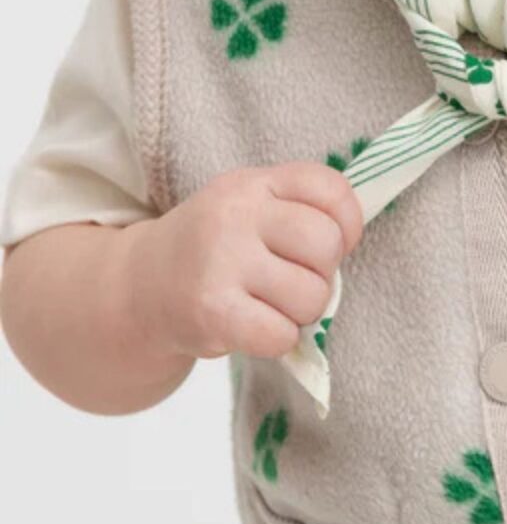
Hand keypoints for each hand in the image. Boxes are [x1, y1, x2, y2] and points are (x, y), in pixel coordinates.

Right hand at [122, 161, 365, 363]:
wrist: (138, 290)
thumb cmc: (215, 251)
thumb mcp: (251, 209)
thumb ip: (301, 210)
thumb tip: (352, 238)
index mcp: (253, 183)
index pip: (333, 191)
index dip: (347, 225)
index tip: (325, 245)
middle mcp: (235, 214)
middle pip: (327, 246)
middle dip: (321, 275)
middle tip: (288, 282)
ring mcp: (220, 261)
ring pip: (312, 295)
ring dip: (299, 313)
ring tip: (266, 305)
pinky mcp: (211, 311)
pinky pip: (282, 334)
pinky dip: (277, 340)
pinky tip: (252, 327)